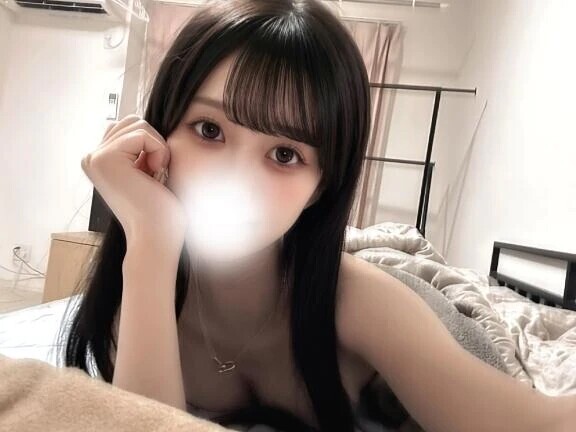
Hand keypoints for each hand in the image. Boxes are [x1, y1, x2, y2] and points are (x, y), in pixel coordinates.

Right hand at [81, 114, 186, 249]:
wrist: (156, 236)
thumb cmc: (160, 210)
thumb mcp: (146, 170)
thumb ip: (138, 147)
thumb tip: (142, 121)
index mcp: (98, 161)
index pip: (131, 127)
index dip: (152, 146)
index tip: (152, 176)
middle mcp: (91, 157)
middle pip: (133, 121)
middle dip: (154, 144)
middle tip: (154, 175)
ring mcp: (95, 157)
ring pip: (139, 124)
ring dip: (157, 148)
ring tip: (153, 176)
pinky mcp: (106, 158)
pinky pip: (143, 133)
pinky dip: (159, 151)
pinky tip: (154, 175)